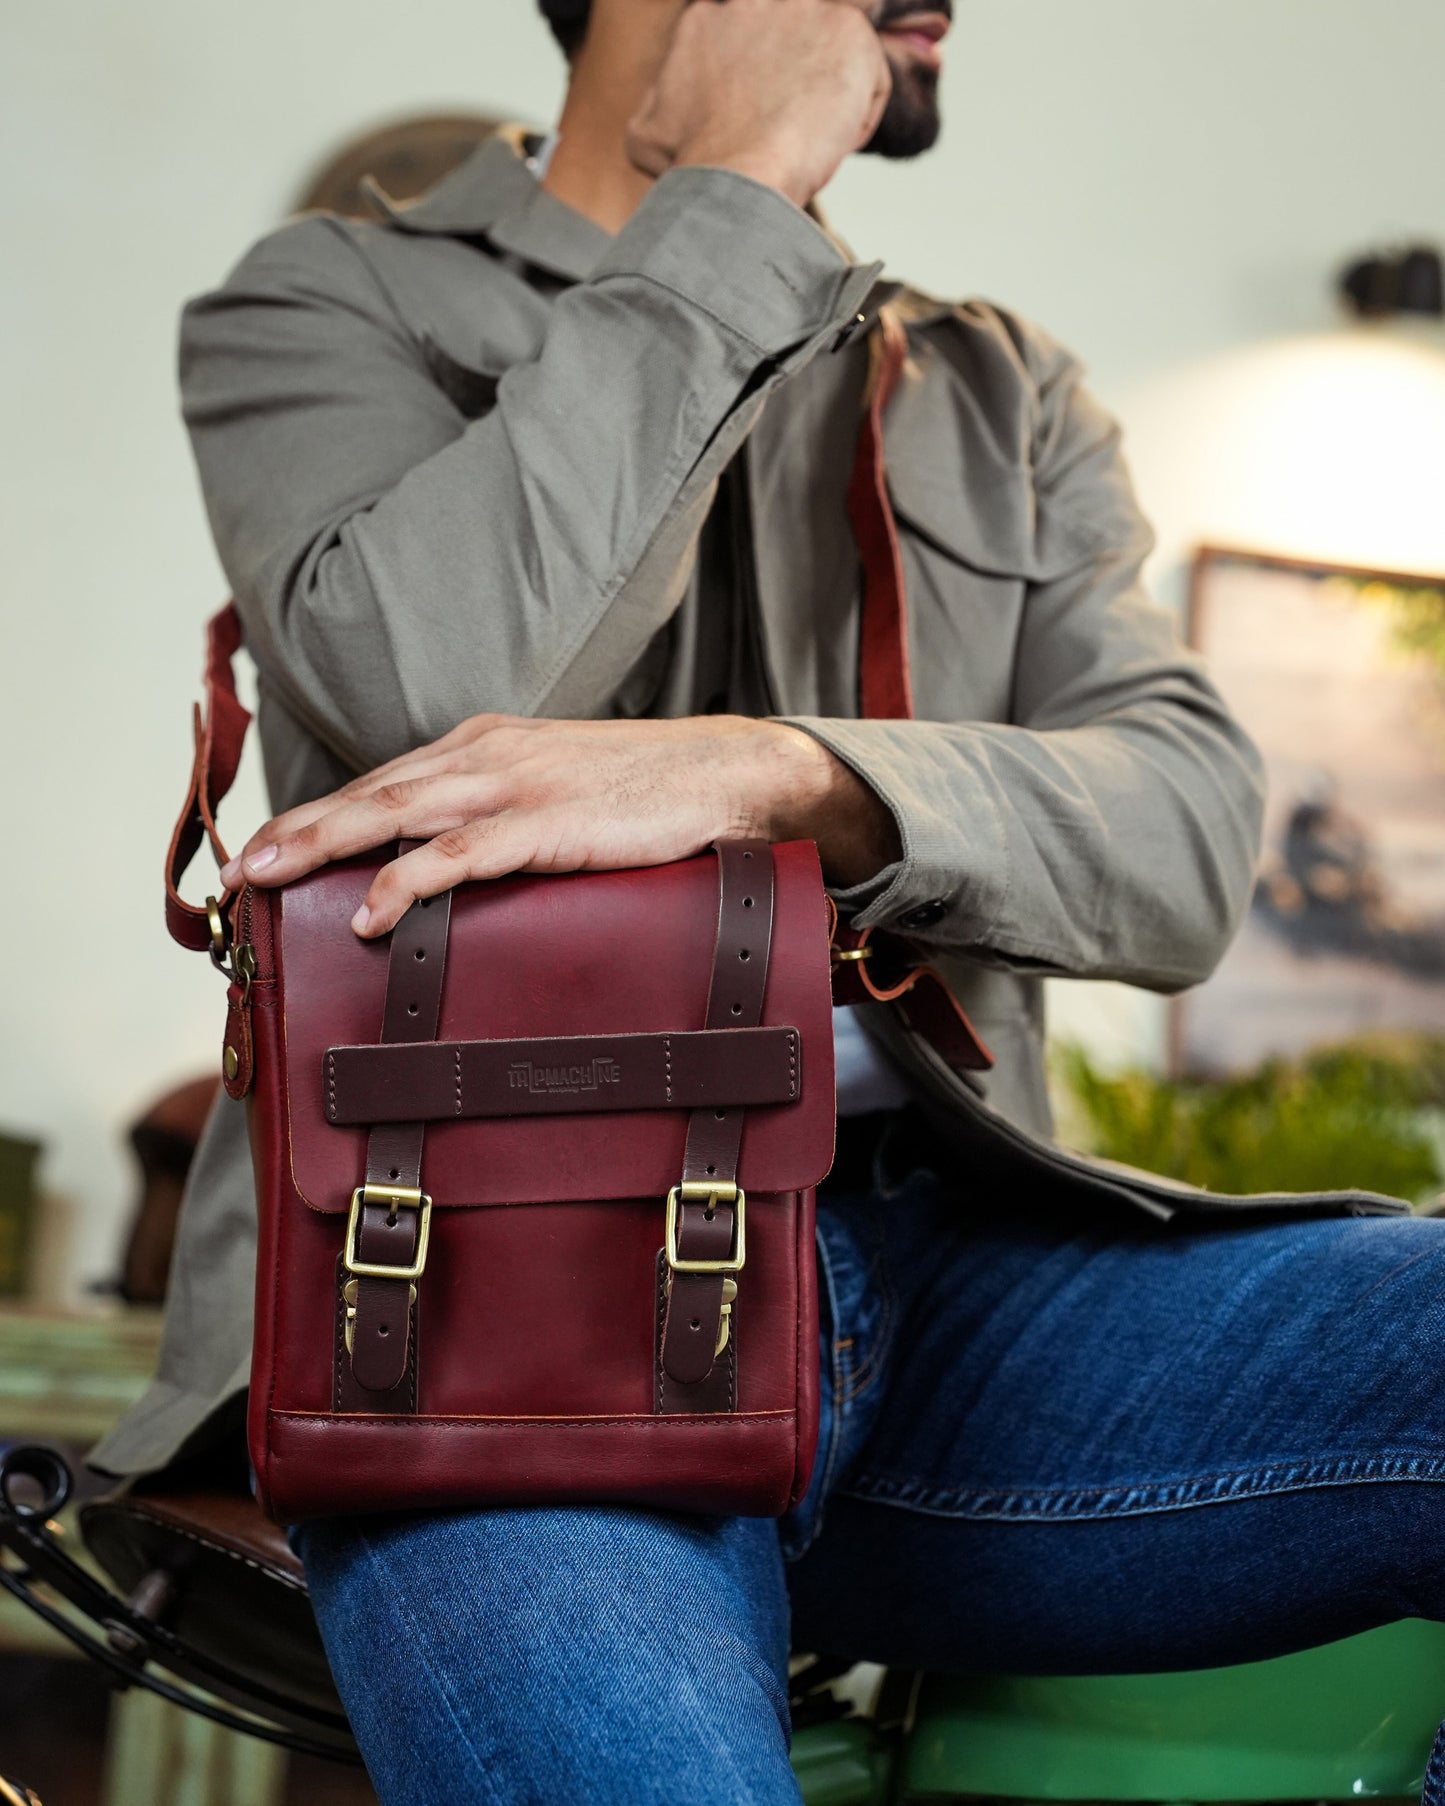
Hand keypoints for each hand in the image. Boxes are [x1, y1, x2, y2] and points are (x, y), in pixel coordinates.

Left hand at [218, 713, 900, 935]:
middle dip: (298, 828)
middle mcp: (486, 753)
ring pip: (396, 812)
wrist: (728, 777)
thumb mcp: (558, 797)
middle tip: (238, 868)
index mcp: (485, 745)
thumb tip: (454, 875)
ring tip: (269, 879)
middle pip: (371, 791)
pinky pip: (460, 854)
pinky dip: (407, 880)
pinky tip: (370, 910)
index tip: (268, 849)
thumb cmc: (646, 795)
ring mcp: (515, 784)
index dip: (321, 814)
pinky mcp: (547, 822)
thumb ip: (502, 822)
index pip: (385, 780)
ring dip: (325, 845)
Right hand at [626, 0, 890, 208]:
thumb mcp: (648, 133)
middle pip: (797, 38)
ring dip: (829, 101)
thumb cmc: (693, 164)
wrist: (733, 175)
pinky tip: (831, 146)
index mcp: (707, 20)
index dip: (764, 83)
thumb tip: (662, 113)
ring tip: (809, 144)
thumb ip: (661, 106)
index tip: (762, 116)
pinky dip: (858, 119)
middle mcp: (755, 2)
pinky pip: (871, 79)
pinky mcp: (848, 30)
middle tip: (792, 127)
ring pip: (834, 56)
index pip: (754, 39)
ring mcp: (804, 10)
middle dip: (799, 79)